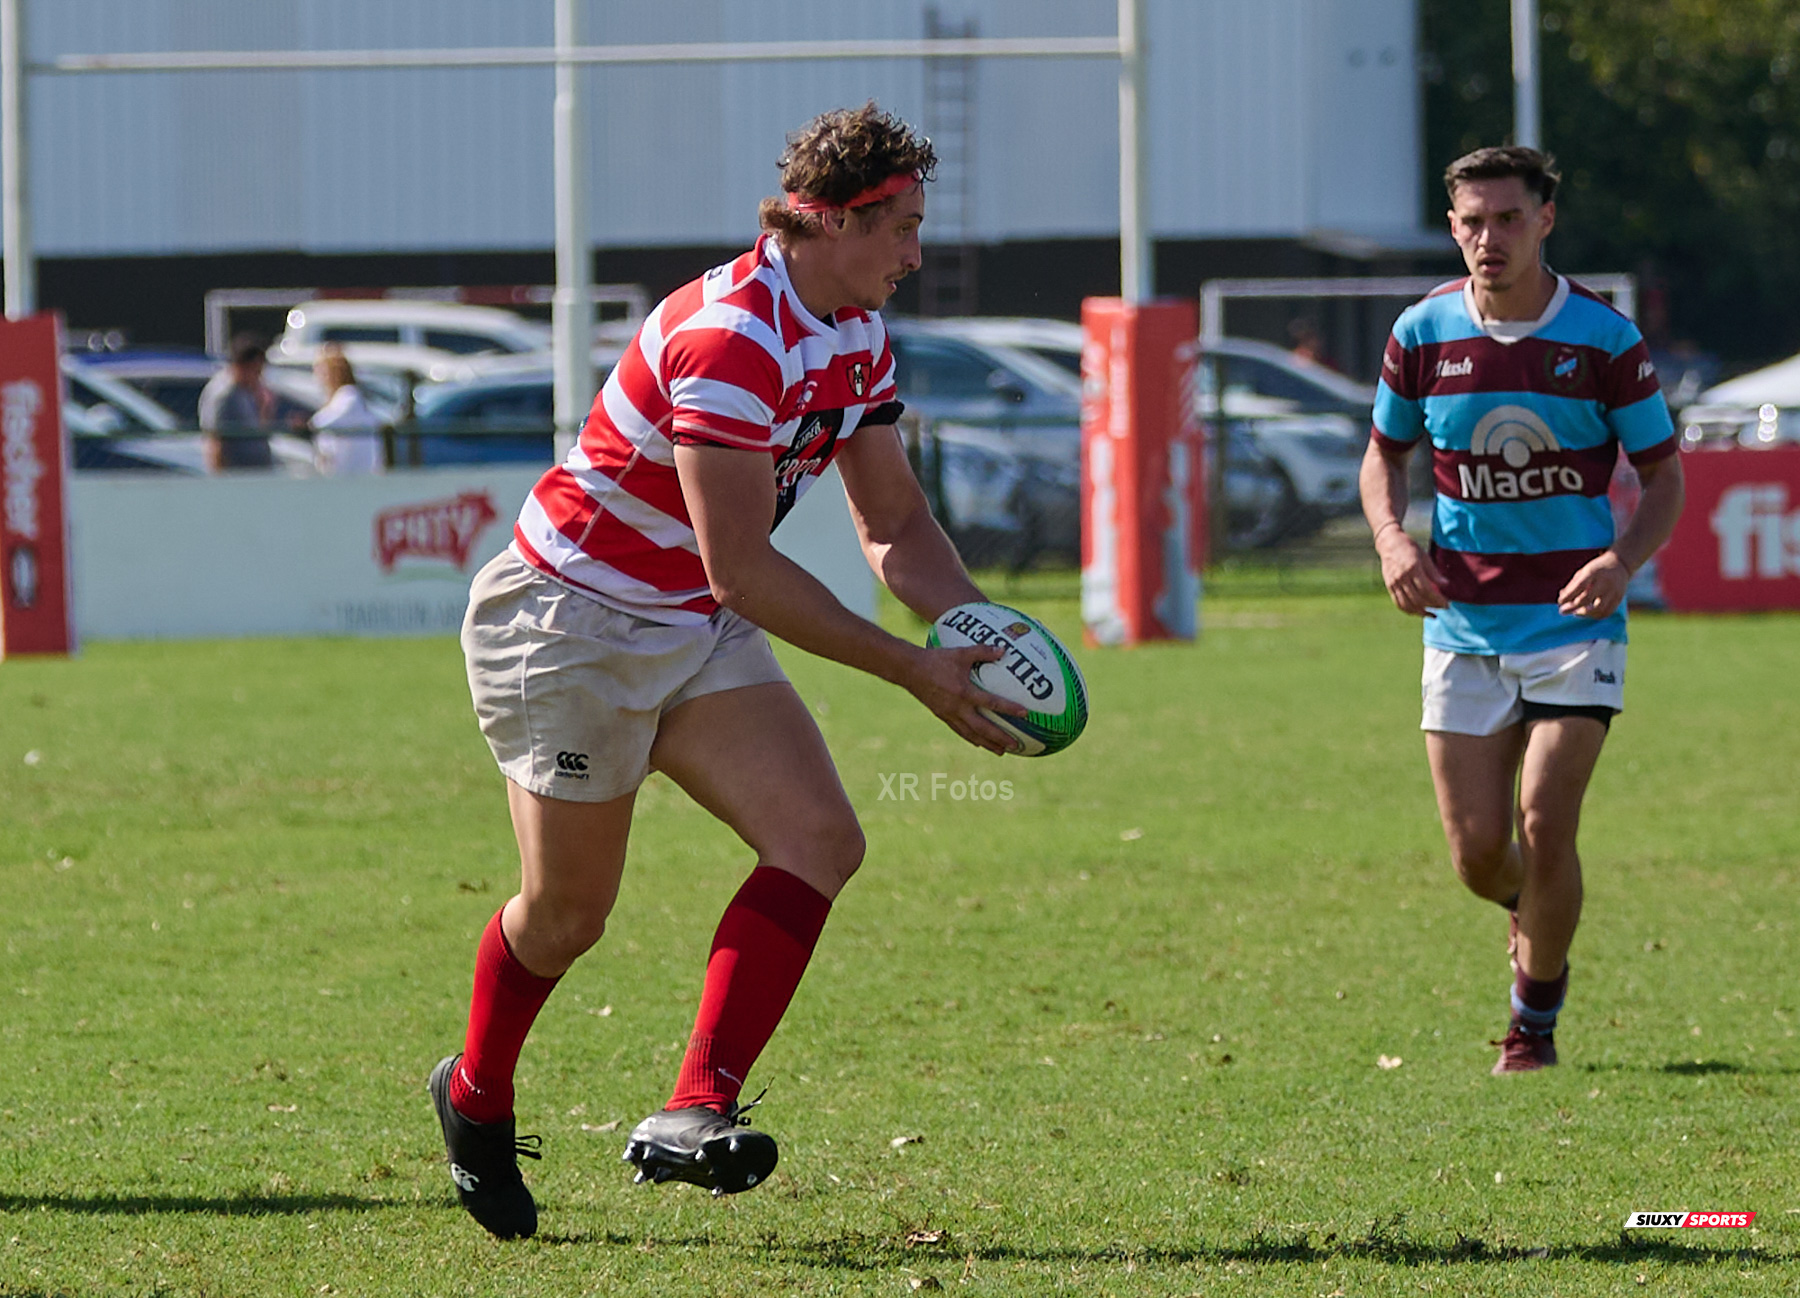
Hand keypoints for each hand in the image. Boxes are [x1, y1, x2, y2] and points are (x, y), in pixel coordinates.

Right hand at [901, 644, 1028, 754]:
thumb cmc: (936, 659)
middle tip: (1016, 746)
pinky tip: (978, 743)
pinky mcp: (942, 716)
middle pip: (983, 728)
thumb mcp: (960, 652)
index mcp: (964, 692)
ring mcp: (949, 714)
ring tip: (1001, 752)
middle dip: (1000, 738)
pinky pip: (959, 730)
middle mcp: (958, 707)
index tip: (1025, 714)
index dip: (1009, 708)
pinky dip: (971, 738)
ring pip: (971, 734)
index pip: (991, 702)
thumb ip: (983, 651)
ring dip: (987, 744)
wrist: (910, 670)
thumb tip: (1003, 649)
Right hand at [1375, 526, 1448, 616]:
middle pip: (1417, 599)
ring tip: (1431, 614)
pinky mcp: (1389, 586)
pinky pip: (1398, 603)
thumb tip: (1446, 585)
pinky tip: (1418, 612)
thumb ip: (1434, 573)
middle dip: (1432, 606)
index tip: (1447, 604)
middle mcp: (1402, 577)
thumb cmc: (1410, 548)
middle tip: (1442, 608)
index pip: (1426, 590)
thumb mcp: (1425, 557)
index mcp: (1413, 568)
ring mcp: (1394, 583)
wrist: (1390, 543)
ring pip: (1407, 604)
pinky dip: (1408, 610)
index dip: (1437, 600)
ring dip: (1420, 612)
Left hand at [1557, 551, 1630, 618]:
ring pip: (1598, 609)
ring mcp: (1614, 591)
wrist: (1620, 565)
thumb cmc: (1596, 569)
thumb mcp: (1583, 572)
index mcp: (1594, 572)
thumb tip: (1561, 601)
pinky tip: (1587, 613)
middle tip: (1562, 611)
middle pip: (1587, 598)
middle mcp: (1605, 582)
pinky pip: (1606, 612)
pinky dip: (1594, 616)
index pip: (1580, 586)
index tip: (1560, 602)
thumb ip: (1572, 585)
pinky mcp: (1618, 599)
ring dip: (1584, 614)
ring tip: (1576, 612)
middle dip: (1572, 607)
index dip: (1568, 596)